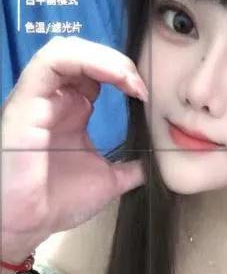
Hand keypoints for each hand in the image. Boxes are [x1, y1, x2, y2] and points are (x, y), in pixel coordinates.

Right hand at [1, 36, 147, 252]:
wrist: (27, 224)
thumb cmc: (55, 202)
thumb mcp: (107, 181)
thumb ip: (130, 169)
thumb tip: (154, 166)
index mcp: (72, 110)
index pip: (96, 71)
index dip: (124, 74)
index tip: (145, 96)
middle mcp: (54, 99)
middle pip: (83, 53)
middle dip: (117, 61)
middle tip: (139, 87)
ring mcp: (38, 97)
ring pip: (66, 49)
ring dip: (104, 57)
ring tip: (128, 79)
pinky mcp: (26, 101)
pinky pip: (50, 61)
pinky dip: (85, 60)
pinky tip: (112, 78)